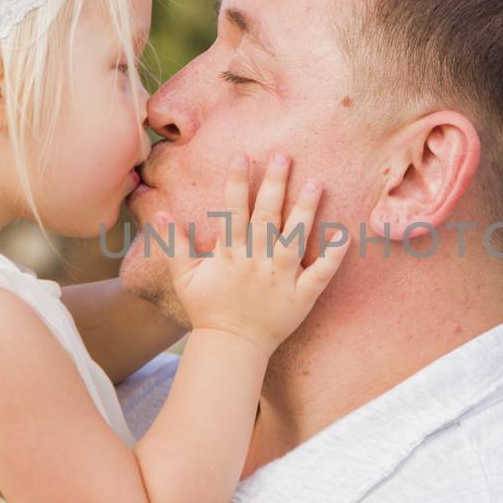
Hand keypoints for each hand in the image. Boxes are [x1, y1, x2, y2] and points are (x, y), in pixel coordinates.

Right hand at [154, 152, 347, 353]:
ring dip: (305, 210)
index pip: (233, 210)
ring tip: (316, 183)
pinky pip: (320, 274)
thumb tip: (159, 212)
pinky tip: (344, 235)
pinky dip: (333, 257)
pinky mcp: (301, 296)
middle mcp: (257, 260)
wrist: (231, 347)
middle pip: (267, 216)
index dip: (236, 182)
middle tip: (284, 155)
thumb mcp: (184, 277)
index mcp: (230, 254)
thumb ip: (173, 244)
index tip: (241, 155)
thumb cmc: (207, 309)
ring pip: (295, 238)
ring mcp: (281, 278)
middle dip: (274, 184)